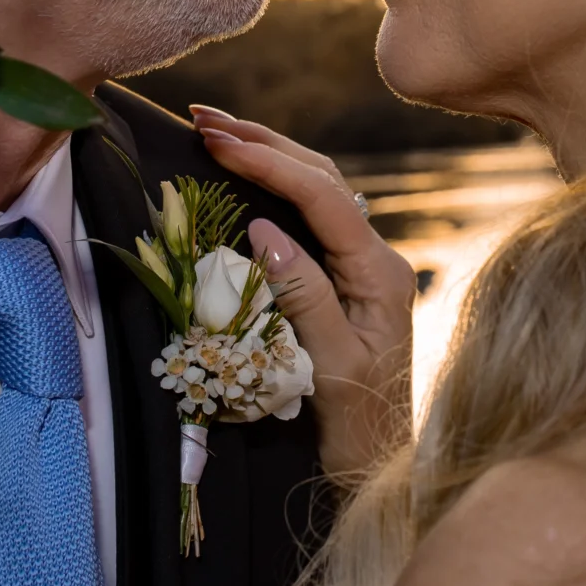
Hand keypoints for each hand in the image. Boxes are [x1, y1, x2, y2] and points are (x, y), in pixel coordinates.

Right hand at [190, 104, 415, 480]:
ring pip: (317, 190)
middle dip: (263, 142)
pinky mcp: (346, 279)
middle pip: (322, 177)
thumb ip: (303, 296)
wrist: (382, 466)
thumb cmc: (361, 427)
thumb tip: (262, 230)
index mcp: (380, 272)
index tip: (217, 143)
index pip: (323, 197)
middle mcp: (376, 258)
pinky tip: (245, 174)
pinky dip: (274, 186)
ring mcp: (362, 266)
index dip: (269, 163)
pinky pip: (310, 217)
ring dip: (268, 155)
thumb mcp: (331, 367)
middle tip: (203, 119)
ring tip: (215, 131)